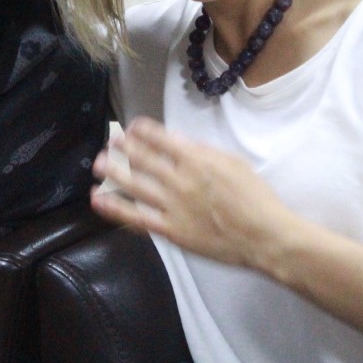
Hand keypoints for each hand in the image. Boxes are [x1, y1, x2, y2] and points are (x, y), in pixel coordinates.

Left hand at [90, 117, 303, 269]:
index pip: (161, 139)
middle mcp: (180, 180)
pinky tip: (98, 199)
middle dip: (123, 147)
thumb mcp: (233, 163)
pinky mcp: (170, 231)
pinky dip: (115, 208)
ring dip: (113, 171)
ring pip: (134, 185)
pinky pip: (137, 218)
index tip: (132, 126)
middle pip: (142, 159)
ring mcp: (173, 206)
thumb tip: (178, 141)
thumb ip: (203, 151)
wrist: (265, 236)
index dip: (143, 130)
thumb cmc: (255, 197)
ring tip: (97, 163)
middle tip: (110, 140)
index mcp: (196, 160)